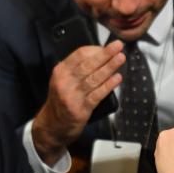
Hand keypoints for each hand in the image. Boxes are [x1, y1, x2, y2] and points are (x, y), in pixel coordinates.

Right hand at [33, 40, 124, 163]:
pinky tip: (117, 79)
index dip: (95, 49)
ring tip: (120, 59)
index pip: (79, 54)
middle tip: (118, 46)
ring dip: (109, 67)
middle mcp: (65, 82)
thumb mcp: (62, 80)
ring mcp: (72, 96)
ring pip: (94, 78)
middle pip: (88, 65)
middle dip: (105, 54)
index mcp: (60, 71)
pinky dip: (108, 85)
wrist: (52, 126)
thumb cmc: (61, 101)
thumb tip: (99, 55)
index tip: (107, 46)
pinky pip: (97, 95)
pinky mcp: (80, 109)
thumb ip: (76, 68)